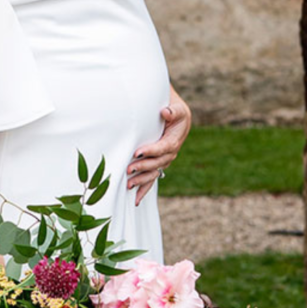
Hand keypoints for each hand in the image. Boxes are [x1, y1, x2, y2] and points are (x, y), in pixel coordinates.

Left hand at [126, 87, 191, 204]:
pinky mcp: (157, 165)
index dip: (151, 151)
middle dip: (143, 167)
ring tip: (129, 184)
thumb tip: (166, 112)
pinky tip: (136, 199)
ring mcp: (164, 161)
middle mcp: (170, 153)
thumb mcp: (177, 108)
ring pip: (153, 173)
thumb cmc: (175, 111)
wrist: (175, 116)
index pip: (163, 148)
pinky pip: (152, 179)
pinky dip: (144, 189)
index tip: (137, 153)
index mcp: (174, 140)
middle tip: (129, 169)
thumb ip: (173, 111)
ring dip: (141, 180)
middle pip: (157, 163)